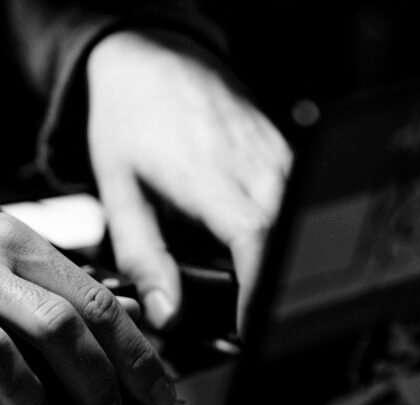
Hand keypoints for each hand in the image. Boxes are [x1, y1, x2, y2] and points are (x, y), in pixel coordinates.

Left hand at [86, 28, 292, 330]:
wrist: (152, 56)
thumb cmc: (131, 122)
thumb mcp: (120, 193)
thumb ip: (143, 258)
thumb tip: (168, 316)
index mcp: (208, 175)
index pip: (255, 241)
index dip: (262, 292)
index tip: (256, 333)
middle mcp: (254, 164)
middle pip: (289, 240)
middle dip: (277, 293)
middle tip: (255, 333)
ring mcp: (277, 155)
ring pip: (300, 225)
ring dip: (283, 267)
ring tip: (256, 304)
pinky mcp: (287, 153)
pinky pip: (297, 205)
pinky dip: (285, 239)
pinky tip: (260, 261)